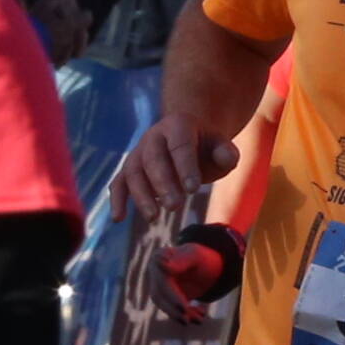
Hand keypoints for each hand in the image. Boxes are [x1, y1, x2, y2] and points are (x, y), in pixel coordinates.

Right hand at [117, 113, 238, 223]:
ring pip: (134, 172)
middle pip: (153, 160)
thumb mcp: (221, 146)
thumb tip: (227, 159)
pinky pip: (118, 183)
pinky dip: (117, 199)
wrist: (188, 138)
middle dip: (163, 184)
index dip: (185, 166)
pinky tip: (119, 218)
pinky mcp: (129, 169)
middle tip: (175, 206)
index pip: (180, 145)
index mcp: (178, 125)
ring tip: (153, 217)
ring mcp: (138, 152)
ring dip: (141, 195)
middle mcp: (153, 136)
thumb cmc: (207, 148)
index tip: (194, 190)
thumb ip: (227, 152)